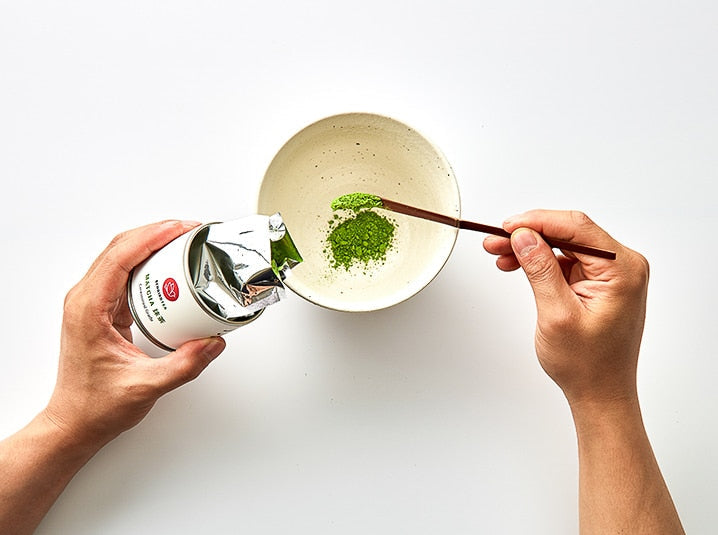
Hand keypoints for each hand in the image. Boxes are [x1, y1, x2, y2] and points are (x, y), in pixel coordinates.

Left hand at [44, 220, 225, 447]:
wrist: (75, 421)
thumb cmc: (96, 405)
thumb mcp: (145, 386)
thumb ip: (184, 365)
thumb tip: (212, 343)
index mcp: (88, 310)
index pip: (120, 257)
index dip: (152, 236)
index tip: (180, 229)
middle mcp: (84, 300)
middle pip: (119, 247)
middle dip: (156, 231)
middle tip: (189, 230)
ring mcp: (91, 303)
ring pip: (120, 256)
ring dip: (151, 242)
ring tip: (182, 241)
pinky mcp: (101, 310)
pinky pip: (123, 273)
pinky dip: (147, 261)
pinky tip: (169, 266)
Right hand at [483, 210, 649, 407]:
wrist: (599, 392)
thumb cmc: (587, 364)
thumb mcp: (557, 314)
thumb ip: (541, 270)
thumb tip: (524, 236)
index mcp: (622, 270)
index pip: (576, 228)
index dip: (538, 221)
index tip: (507, 226)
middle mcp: (621, 266)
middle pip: (569, 233)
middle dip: (529, 234)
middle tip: (495, 241)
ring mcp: (610, 274)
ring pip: (563, 246)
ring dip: (530, 248)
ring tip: (499, 253)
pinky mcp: (597, 283)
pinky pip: (565, 261)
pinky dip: (539, 262)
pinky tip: (516, 264)